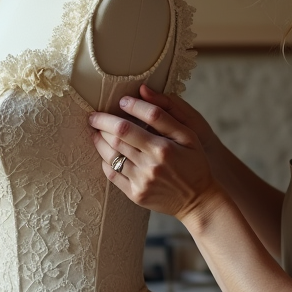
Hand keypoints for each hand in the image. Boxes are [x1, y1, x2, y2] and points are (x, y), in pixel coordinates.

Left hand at [88, 93, 220, 219]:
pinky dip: (104, 160)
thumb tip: (142, 92)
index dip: (120, 111)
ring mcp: (141, 181)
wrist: (198, 200)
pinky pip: (112, 174)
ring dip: (99, 140)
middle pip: (116, 138)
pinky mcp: (135, 194)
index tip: (119, 102)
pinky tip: (105, 152)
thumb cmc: (194, 163)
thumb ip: (164, 115)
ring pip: (110, 155)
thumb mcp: (188, 136)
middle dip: (101, 123)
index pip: (131, 124)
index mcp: (163, 148)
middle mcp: (150, 165)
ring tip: (95, 131)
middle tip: (93, 116)